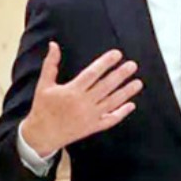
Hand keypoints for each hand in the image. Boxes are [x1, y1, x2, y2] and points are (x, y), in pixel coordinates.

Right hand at [21, 42, 140, 155]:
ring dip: (126, 92)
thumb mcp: (43, 85)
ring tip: (138, 83)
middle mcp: (83, 103)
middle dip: (120, 75)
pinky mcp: (92, 127)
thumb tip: (53, 45)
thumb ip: (50, 64)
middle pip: (106, 86)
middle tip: (133, 65)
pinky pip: (110, 120)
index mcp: (71, 91)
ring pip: (112, 103)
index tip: (117, 54)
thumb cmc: (43, 108)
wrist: (41, 135)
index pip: (92, 73)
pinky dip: (121, 113)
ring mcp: (89, 116)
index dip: (105, 63)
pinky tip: (131, 105)